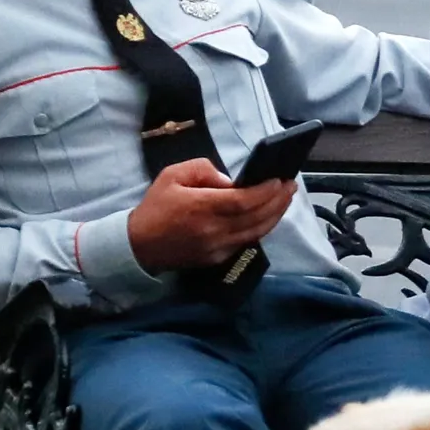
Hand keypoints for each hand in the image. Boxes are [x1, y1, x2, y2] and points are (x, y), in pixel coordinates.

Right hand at [124, 157, 297, 270]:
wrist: (139, 245)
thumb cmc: (156, 206)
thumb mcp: (173, 175)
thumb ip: (203, 170)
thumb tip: (231, 182)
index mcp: (202, 207)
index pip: (245, 200)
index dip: (266, 191)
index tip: (280, 180)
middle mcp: (213, 230)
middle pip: (257, 217)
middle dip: (279, 201)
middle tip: (291, 186)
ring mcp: (217, 248)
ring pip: (257, 232)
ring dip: (275, 216)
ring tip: (285, 200)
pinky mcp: (217, 259)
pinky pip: (246, 242)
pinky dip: (260, 228)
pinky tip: (267, 216)